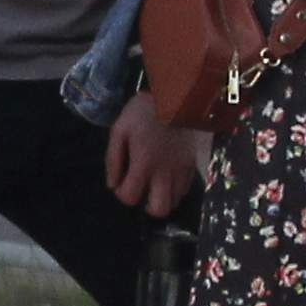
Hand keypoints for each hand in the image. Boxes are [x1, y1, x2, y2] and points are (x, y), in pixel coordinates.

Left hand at [101, 99, 201, 215]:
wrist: (178, 96)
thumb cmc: (144, 111)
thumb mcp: (120, 129)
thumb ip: (113, 159)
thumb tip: (112, 184)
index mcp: (143, 164)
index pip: (130, 197)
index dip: (122, 194)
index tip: (122, 182)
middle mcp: (165, 172)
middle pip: (160, 209)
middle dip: (147, 206)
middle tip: (142, 191)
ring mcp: (182, 170)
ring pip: (175, 201)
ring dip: (162, 196)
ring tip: (155, 183)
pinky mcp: (193, 164)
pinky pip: (186, 188)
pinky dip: (175, 188)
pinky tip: (167, 176)